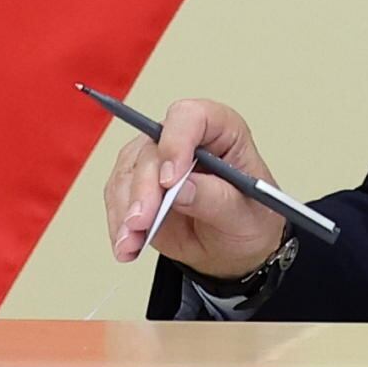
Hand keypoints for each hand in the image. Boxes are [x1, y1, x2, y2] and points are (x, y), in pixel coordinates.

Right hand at [104, 96, 290, 283]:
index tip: (170, 181)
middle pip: (152, 149)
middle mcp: (186, 139)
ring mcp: (158, 160)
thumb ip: (216, 199)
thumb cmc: (249, 220)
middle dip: (144, 189)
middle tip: (142, 223)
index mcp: (222, 131)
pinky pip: (118, 196)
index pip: (192, 117)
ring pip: (128, 171)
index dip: (177, 142)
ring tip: (131, 243)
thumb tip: (181, 189)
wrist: (233, 249)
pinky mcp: (138, 185)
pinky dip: (119, 222)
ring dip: (125, 210)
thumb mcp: (245, 215)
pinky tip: (127, 246)